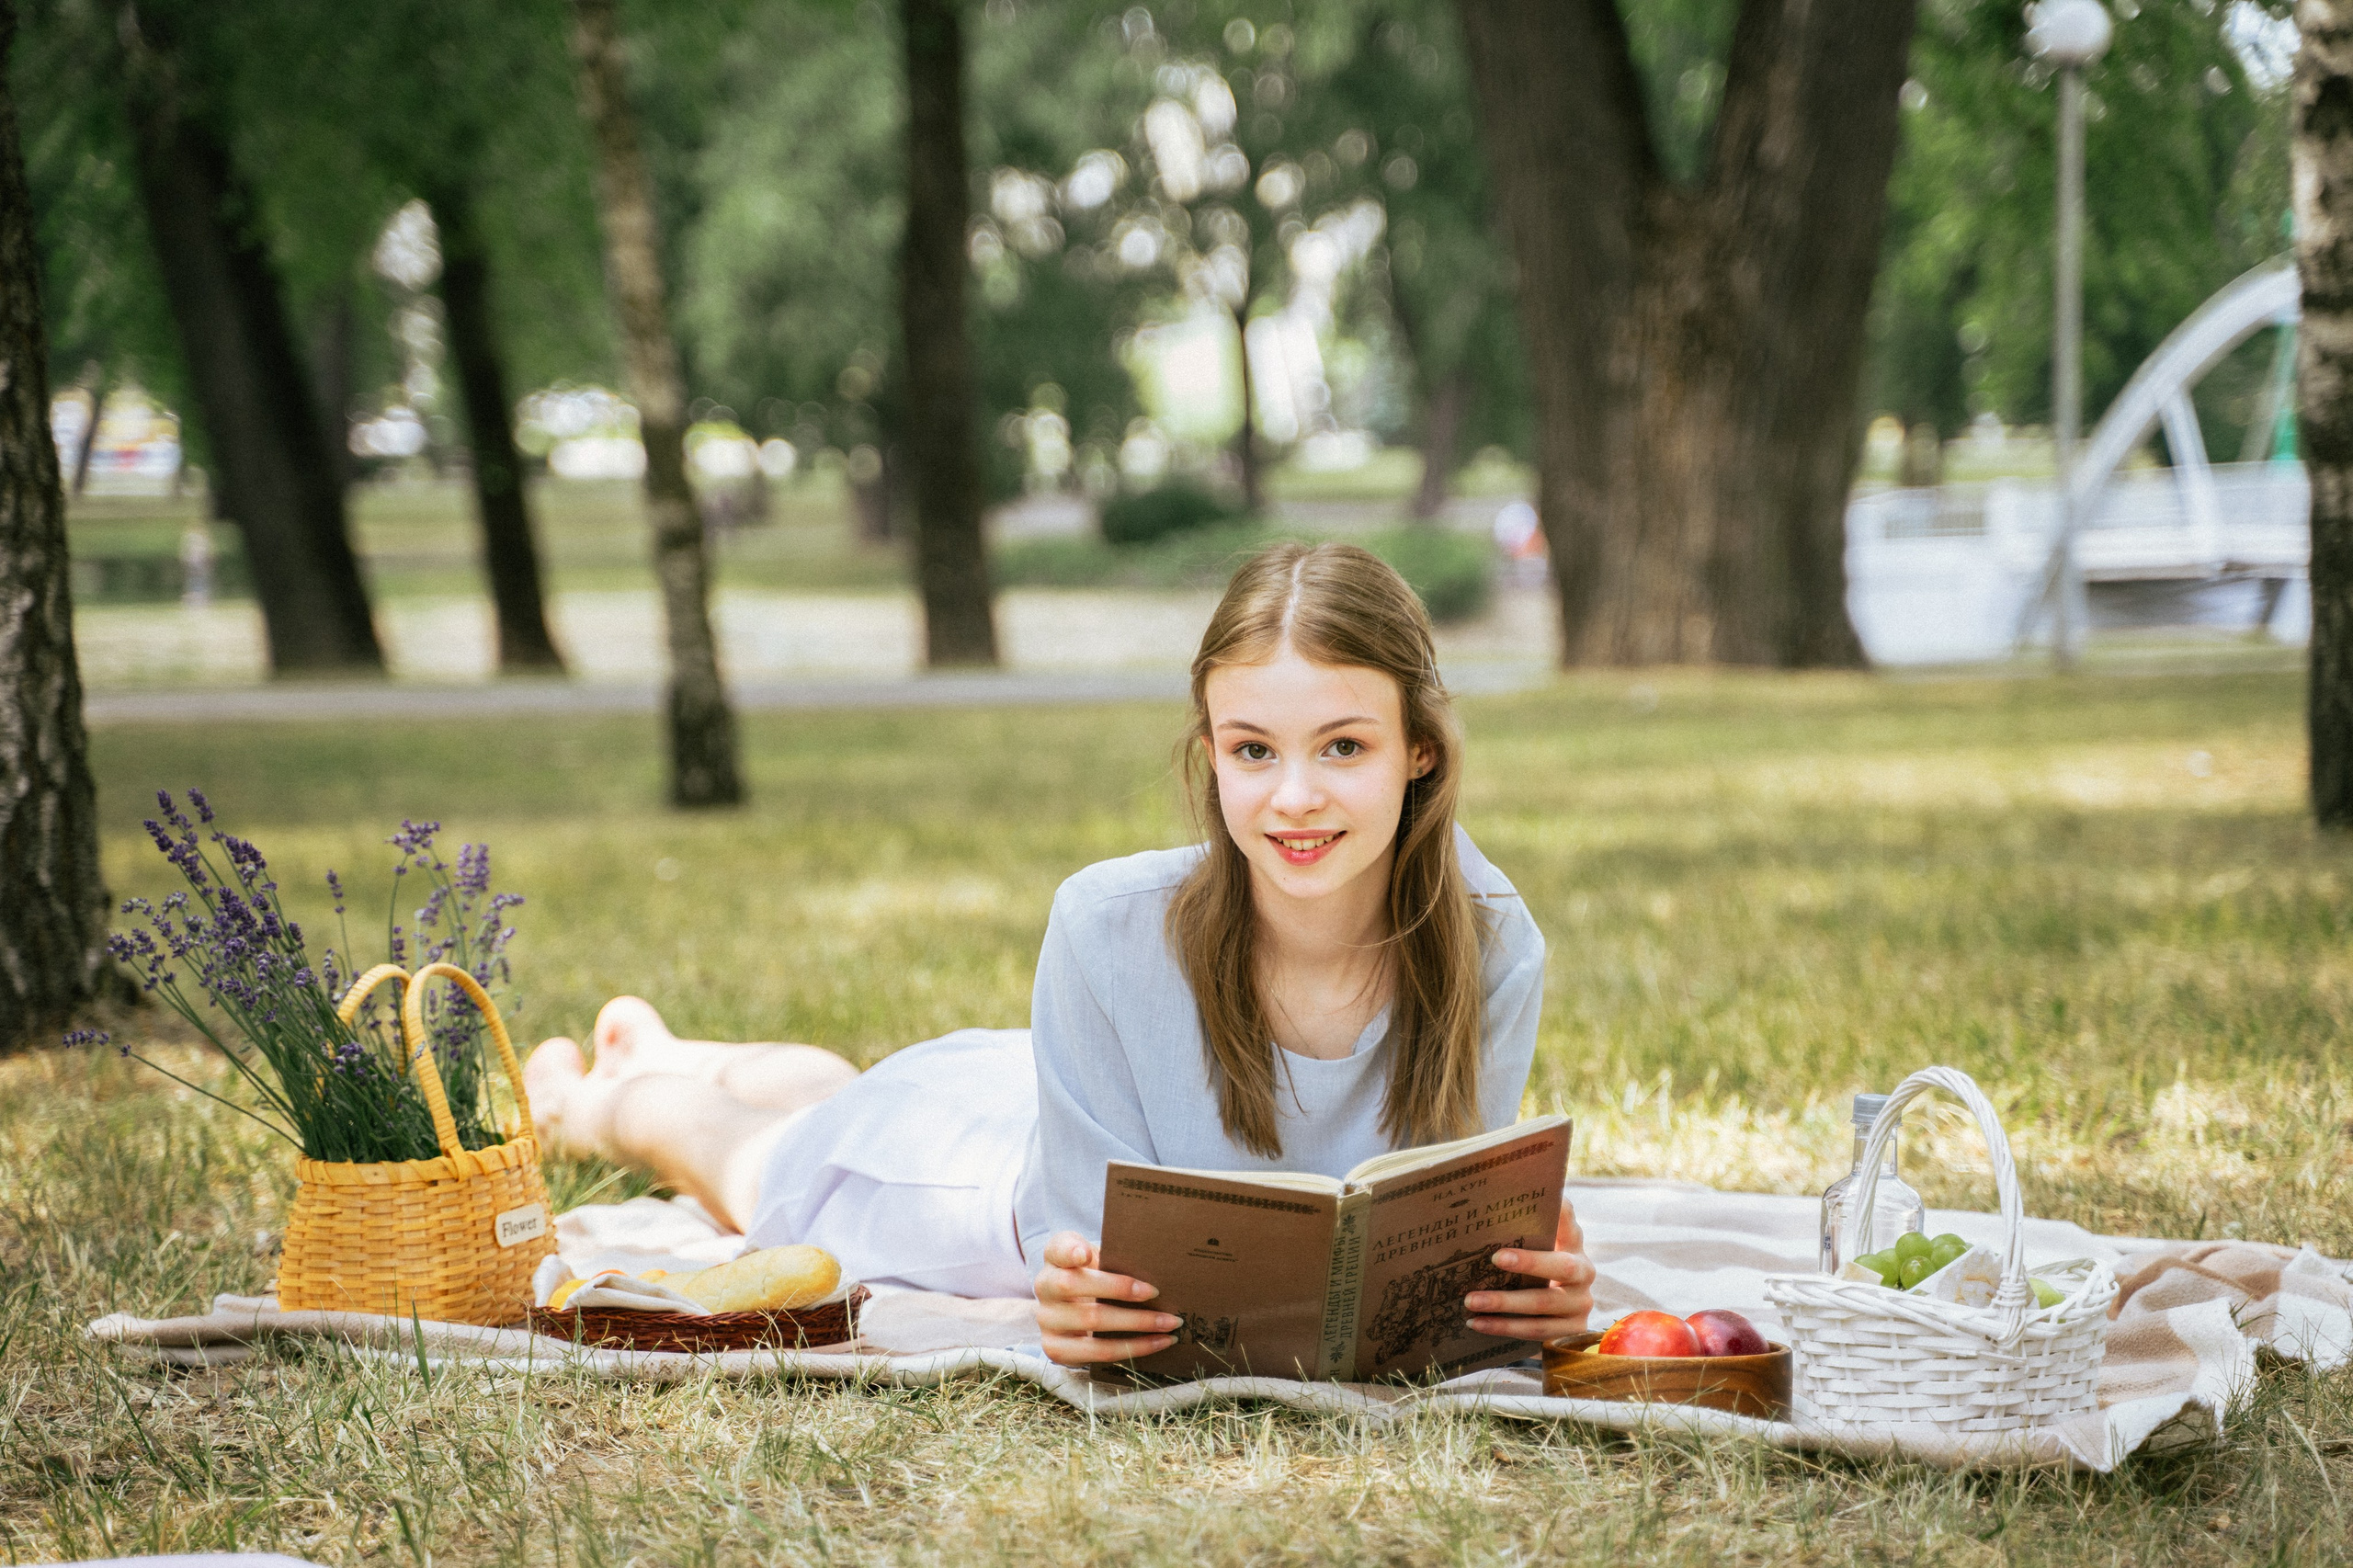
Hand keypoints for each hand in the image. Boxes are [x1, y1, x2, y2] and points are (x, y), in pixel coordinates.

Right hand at [1033, 1231, 1179, 1366]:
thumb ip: (1113, 1253)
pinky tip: (1158, 1342)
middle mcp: (1043, 1287)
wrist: (1076, 1307)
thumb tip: (1149, 1264)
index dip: (1069, 1251)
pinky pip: (1097, 1353)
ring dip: (1136, 1324)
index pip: (1058, 1248)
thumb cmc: (1097, 1275)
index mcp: (1055, 1257)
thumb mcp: (1099, 1255)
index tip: (1085, 1254)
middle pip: (1074, 1286)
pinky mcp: (1055, 1349)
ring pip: (1090, 1322)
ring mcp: (1046, 1320)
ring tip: (1168, 1324)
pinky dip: (1132, 1349)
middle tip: (1156, 1293)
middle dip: (1119, 1290)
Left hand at [1464, 1204, 1595, 1341]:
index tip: (1531, 1203)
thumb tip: (1493, 1193)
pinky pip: (1536, 1331)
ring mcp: (1581, 1303)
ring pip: (1543, 1305)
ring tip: (1471, 1301)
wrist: (1555, 1307)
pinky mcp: (1572, 1329)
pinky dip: (1504, 1327)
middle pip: (1562, 1267)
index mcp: (1573, 1242)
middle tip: (1494, 1258)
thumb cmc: (1535, 1265)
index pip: (1567, 1219)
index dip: (1557, 1211)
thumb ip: (1520, 1225)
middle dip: (1529, 1262)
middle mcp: (1584, 1272)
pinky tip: (1478, 1323)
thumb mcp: (1534, 1243)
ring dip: (1505, 1303)